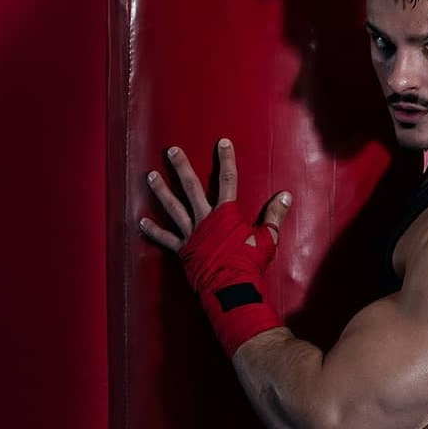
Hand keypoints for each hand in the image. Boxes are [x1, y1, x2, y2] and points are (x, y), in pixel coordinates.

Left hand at [140, 138, 290, 355]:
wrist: (230, 286)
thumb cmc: (250, 262)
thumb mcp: (268, 237)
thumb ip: (275, 215)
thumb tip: (286, 195)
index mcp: (226, 213)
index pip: (227, 179)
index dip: (226, 159)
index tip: (222, 142)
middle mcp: (205, 218)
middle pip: (191, 187)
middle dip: (182, 166)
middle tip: (171, 150)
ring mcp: (191, 233)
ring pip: (173, 207)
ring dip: (161, 191)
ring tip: (150, 176)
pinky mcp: (183, 250)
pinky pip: (165, 238)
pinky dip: (153, 230)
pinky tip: (141, 221)